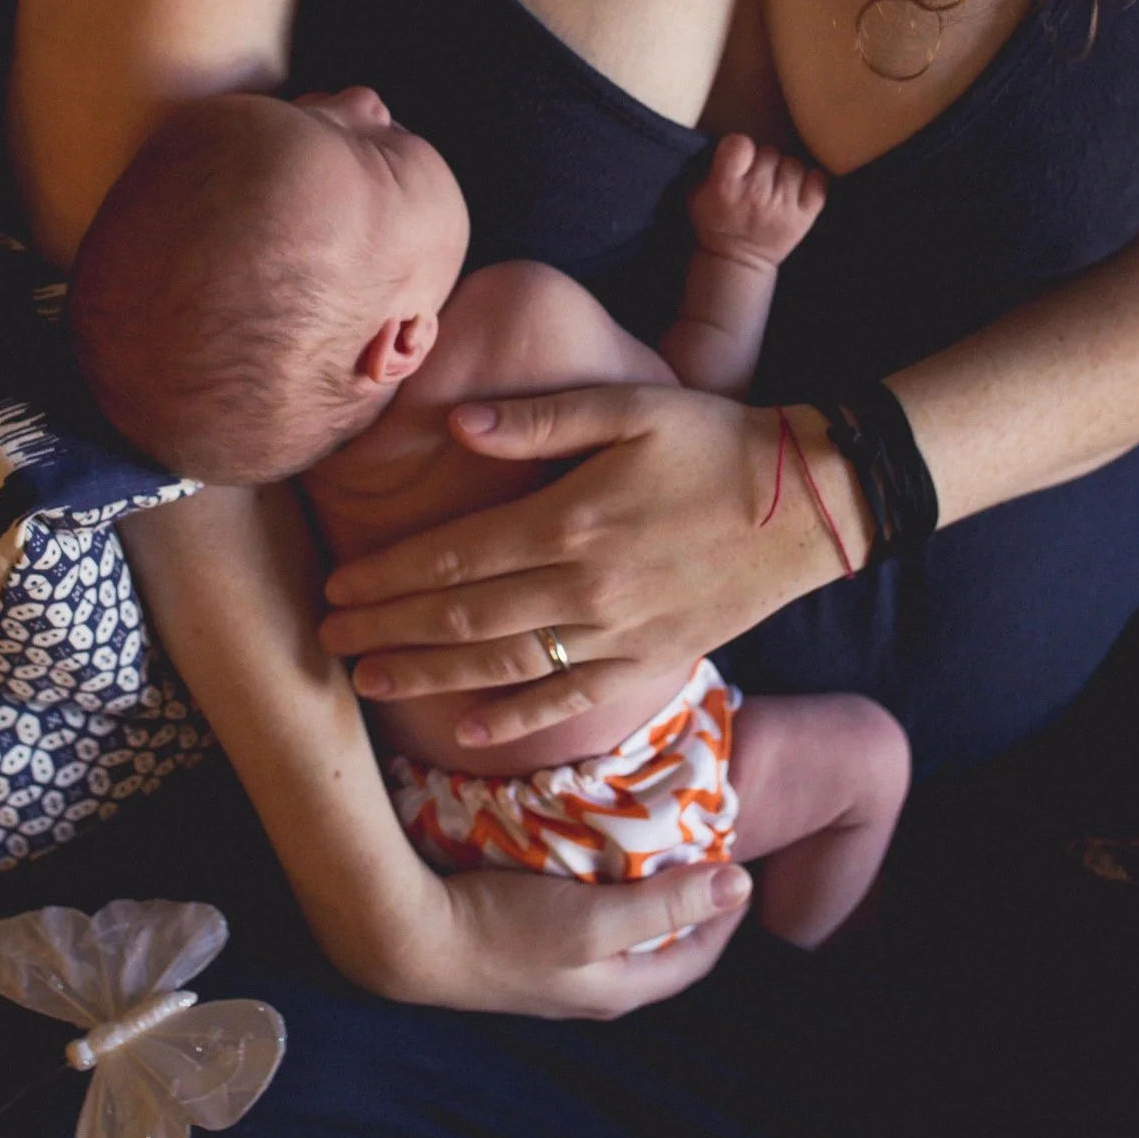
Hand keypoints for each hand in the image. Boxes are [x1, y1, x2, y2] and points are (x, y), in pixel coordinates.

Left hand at [317, 385, 864, 747]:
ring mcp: (619, 633)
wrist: (814, 501)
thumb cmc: (716, 440)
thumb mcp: (629, 407)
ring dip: (427, 676)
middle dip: (386, 629)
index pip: (454, 556)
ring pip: (502, 665)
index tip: (336, 588)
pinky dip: (515, 720)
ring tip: (367, 681)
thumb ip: (538, 417)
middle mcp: (586, 587)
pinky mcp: (652, 660)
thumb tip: (455, 424)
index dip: (387, 577)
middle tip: (324, 640)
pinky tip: (465, 730)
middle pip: (462, 616)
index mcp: (570, 520)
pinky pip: (570, 700)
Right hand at [367, 857, 755, 1018]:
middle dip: (686, 897)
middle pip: (660, 941)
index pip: (696, 956)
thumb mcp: (595, 919)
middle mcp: (593, 985)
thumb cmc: (504, 930)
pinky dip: (599, 881)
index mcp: (619, 989)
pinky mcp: (526, 940)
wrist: (410, 936)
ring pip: (620, 926)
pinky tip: (589, 849)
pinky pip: (582, 912)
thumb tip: (740, 885)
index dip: (724, 913)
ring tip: (652, 839)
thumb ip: (665, 905)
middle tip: (698, 843)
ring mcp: (557, 965)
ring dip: (641, 886)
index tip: (737, 860)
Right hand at [688, 133, 826, 269]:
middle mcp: (756, 194)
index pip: (740, 144)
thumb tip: (724, 139)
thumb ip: (708, 166)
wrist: (738, 260)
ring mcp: (783, 205)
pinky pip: (818, 180)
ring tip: (774, 187)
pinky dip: (810, 182)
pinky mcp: (805, 216)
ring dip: (784, 172)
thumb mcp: (695, 194)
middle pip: (770, 152)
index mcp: (726, 187)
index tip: (738, 158)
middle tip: (756, 178)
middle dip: (763, 162)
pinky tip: (797, 189)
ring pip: (793, 164)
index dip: (739, 146)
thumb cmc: (715, 222)